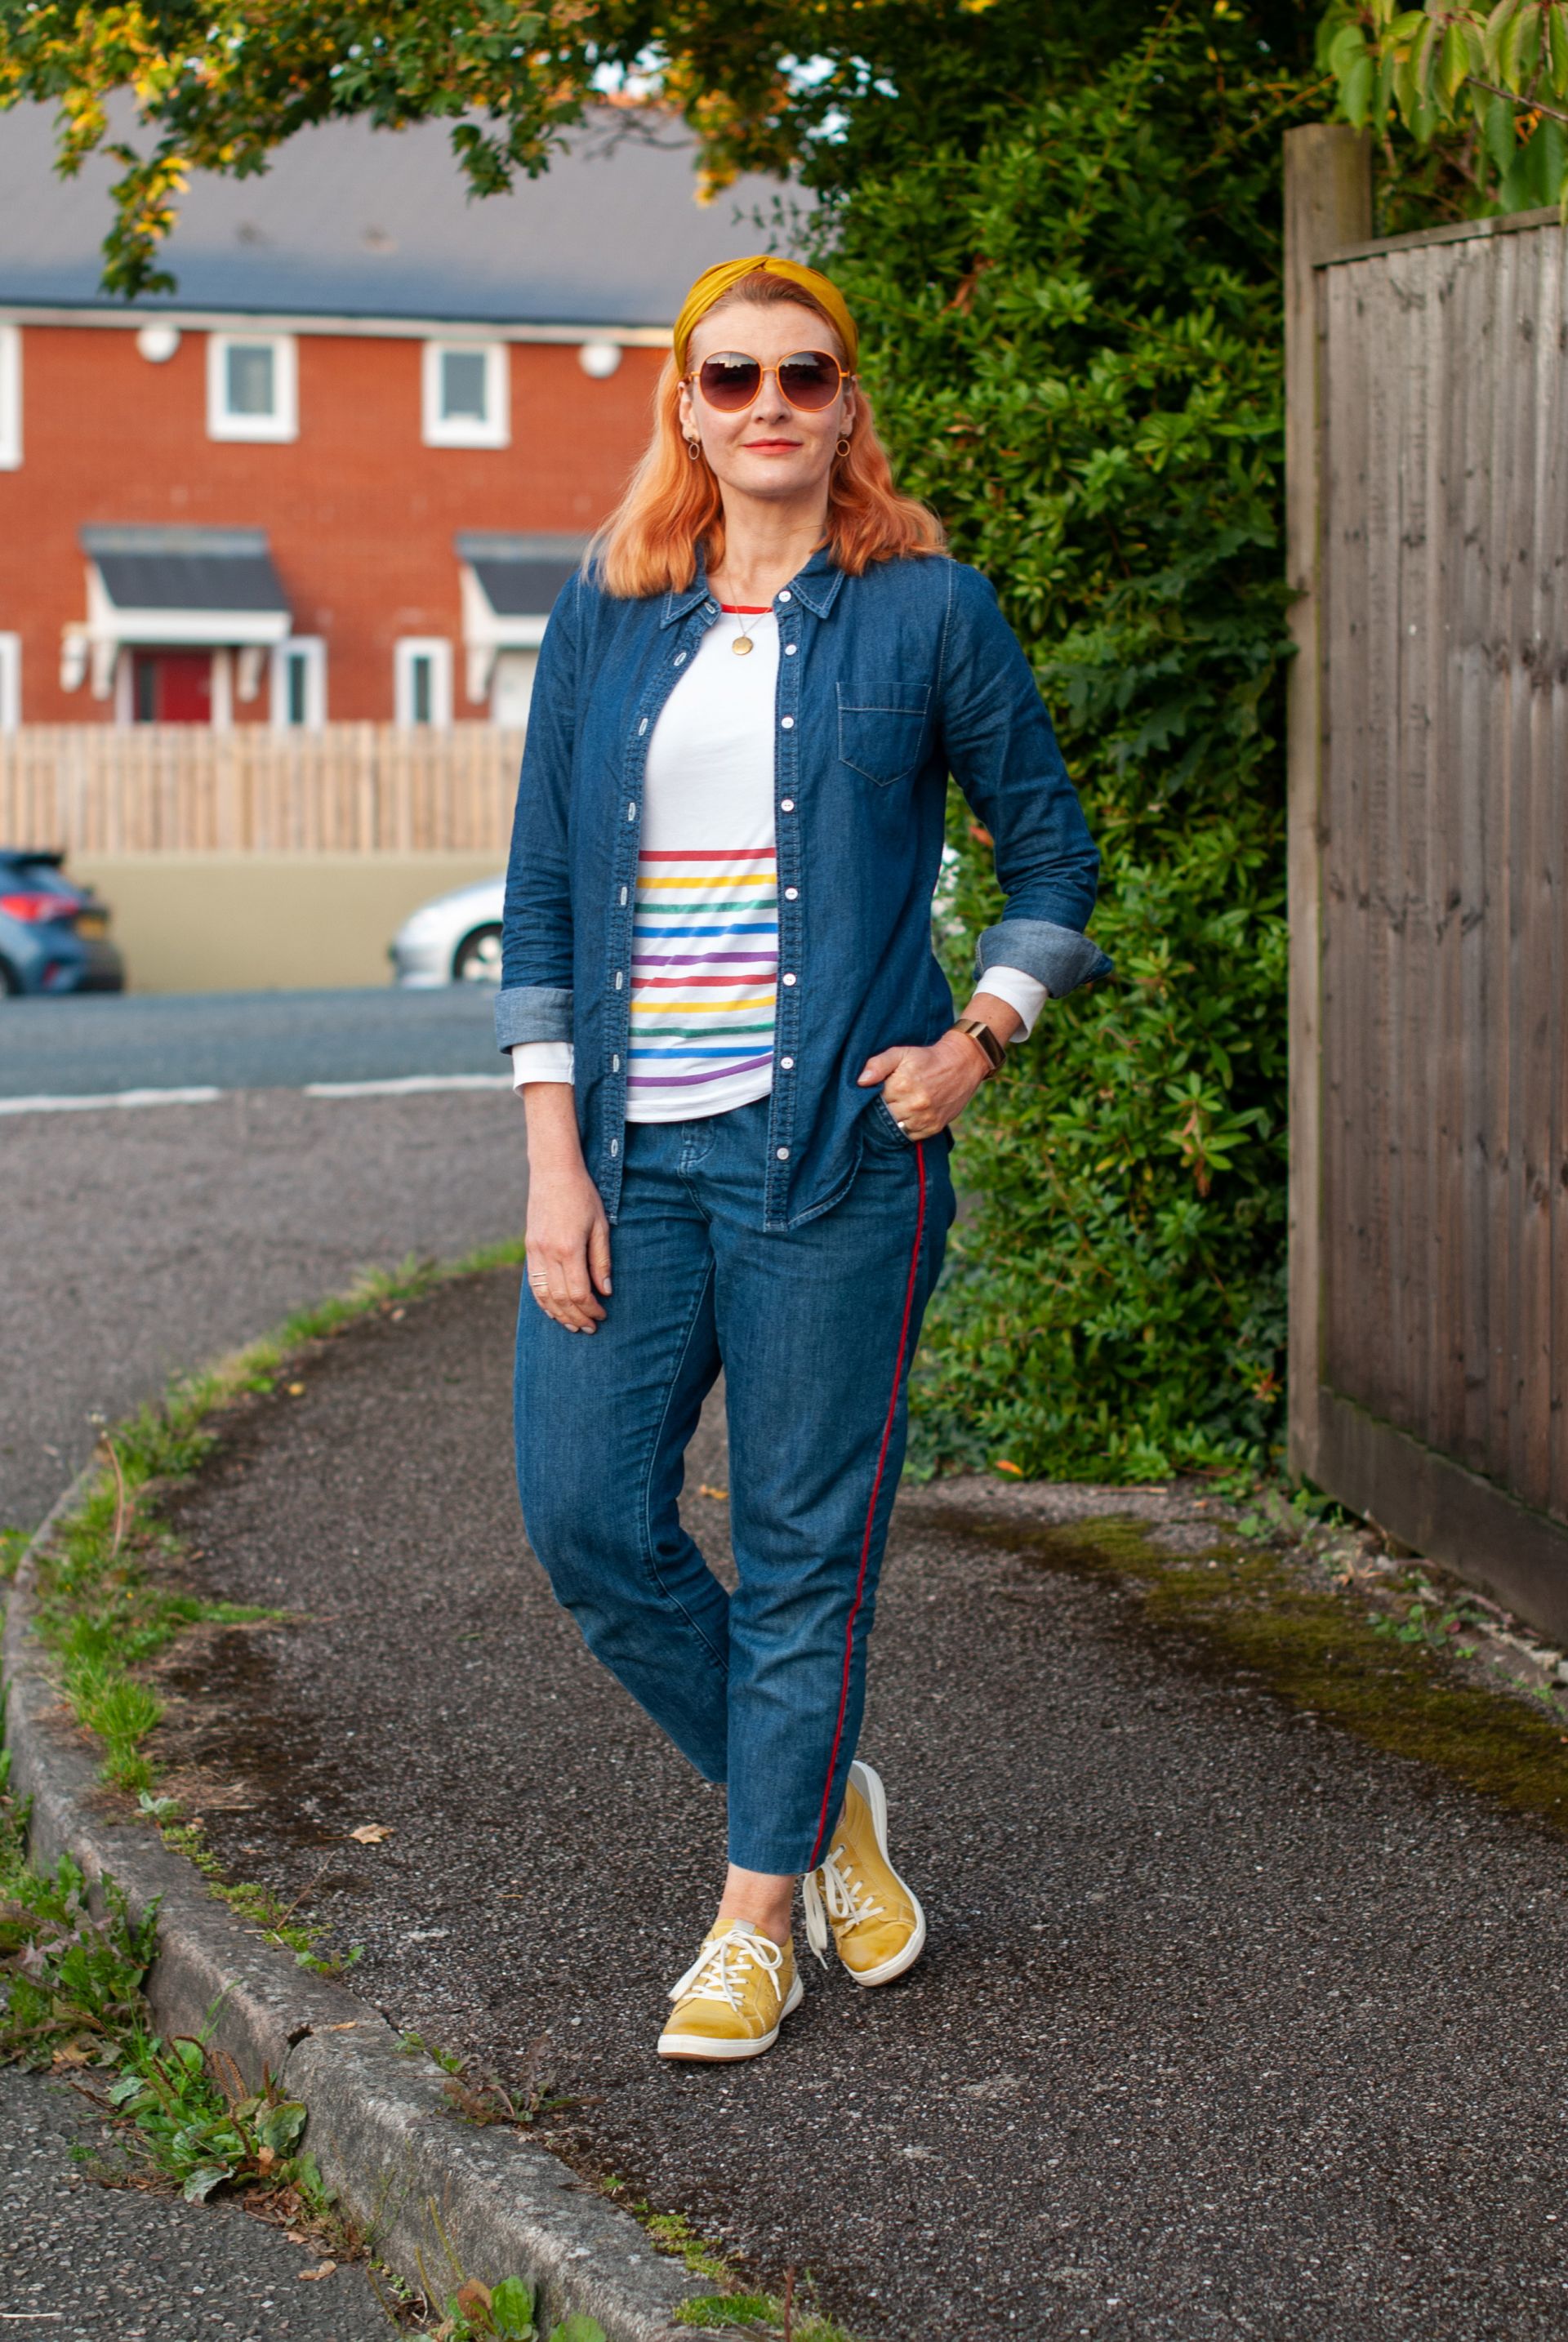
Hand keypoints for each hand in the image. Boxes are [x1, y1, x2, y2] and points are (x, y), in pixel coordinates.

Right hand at [525, 1161, 611, 1330]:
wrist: (553, 1172)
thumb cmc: (583, 1196)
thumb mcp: (600, 1226)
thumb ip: (601, 1261)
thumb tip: (605, 1291)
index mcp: (568, 1248)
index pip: (578, 1292)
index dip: (591, 1309)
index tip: (602, 1315)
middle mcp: (548, 1253)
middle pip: (560, 1299)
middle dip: (576, 1317)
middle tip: (590, 1328)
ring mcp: (535, 1251)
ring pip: (543, 1295)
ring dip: (558, 1315)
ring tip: (573, 1325)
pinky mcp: (529, 1247)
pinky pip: (533, 1283)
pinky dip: (543, 1301)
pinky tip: (553, 1310)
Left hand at [857, 1029, 988, 1140]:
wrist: (961, 1065)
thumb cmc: (926, 1058)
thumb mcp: (901, 1053)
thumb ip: (878, 1064)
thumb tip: (860, 1082)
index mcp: (902, 1085)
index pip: (873, 1101)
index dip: (871, 1098)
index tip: (875, 1094)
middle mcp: (914, 1104)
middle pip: (883, 1117)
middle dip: (881, 1112)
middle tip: (885, 1103)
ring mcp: (925, 1118)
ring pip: (896, 1129)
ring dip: (892, 1123)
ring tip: (895, 1110)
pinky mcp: (934, 1127)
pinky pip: (911, 1136)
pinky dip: (906, 1130)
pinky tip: (906, 1118)